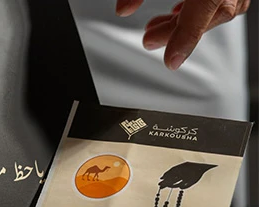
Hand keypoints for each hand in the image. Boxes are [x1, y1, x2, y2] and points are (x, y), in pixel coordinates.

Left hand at [115, 0, 250, 69]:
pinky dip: (197, 11)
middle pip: (208, 14)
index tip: (170, 62)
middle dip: (175, 31)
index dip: (184, 39)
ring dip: (184, 23)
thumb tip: (123, 9)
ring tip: (155, 30)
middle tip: (148, 40)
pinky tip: (176, 13)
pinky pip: (220, 0)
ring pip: (216, 10)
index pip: (199, 13)